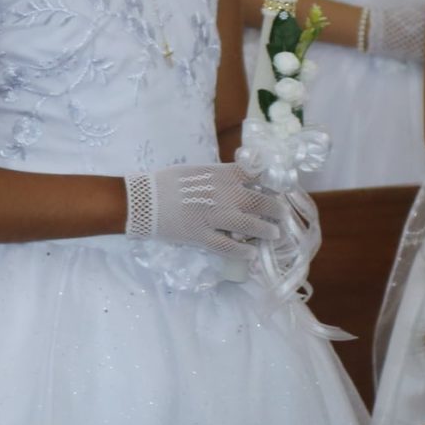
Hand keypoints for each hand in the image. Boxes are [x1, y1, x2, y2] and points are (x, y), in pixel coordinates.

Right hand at [123, 163, 288, 262]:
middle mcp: (222, 195)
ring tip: (274, 234)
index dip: (269, 181)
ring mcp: (214, 217)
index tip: (275, 188)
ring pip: (249, 225)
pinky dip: (242, 251)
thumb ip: (218, 176)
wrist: (142, 200)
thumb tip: (237, 182)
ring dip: (266, 230)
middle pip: (259, 201)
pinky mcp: (202, 236)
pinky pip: (227, 246)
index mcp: (219, 175)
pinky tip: (251, 254)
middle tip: (281, 215)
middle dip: (275, 209)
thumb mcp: (195, 171)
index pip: (254, 174)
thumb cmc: (166, 182)